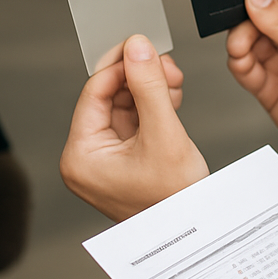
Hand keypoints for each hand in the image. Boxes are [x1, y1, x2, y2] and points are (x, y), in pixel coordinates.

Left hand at [60, 35, 208, 220]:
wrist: (196, 232)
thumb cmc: (175, 199)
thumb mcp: (163, 133)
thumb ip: (149, 86)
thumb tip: (137, 46)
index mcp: (80, 157)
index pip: (95, 93)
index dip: (120, 66)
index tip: (144, 47)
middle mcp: (86, 158)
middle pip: (109, 97)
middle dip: (140, 77)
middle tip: (167, 65)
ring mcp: (105, 160)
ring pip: (124, 105)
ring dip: (150, 88)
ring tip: (175, 84)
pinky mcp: (125, 160)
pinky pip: (134, 121)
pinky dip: (153, 105)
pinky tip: (172, 98)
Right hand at [226, 0, 277, 166]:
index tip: (243, 4)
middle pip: (258, 19)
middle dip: (245, 25)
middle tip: (242, 38)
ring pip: (249, 42)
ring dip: (239, 45)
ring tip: (241, 54)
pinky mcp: (270, 84)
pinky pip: (246, 68)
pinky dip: (239, 65)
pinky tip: (242, 66)